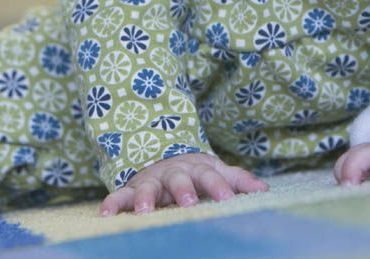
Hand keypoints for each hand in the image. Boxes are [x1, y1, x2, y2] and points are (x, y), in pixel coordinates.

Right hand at [99, 152, 267, 215]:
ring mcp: (152, 180)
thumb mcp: (216, 171)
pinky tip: (106, 214)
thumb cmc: (196, 172)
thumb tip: (264, 190)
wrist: (164, 155)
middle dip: (183, 190)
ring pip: (148, 187)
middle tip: (188, 202)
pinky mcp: (132, 189)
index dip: (218, 187)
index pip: (210, 177)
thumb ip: (237, 180)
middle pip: (179, 179)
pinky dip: (112, 203)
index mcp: (197, 169)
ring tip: (146, 211)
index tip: (227, 200)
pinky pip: (119, 195)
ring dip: (146, 198)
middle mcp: (173, 173)